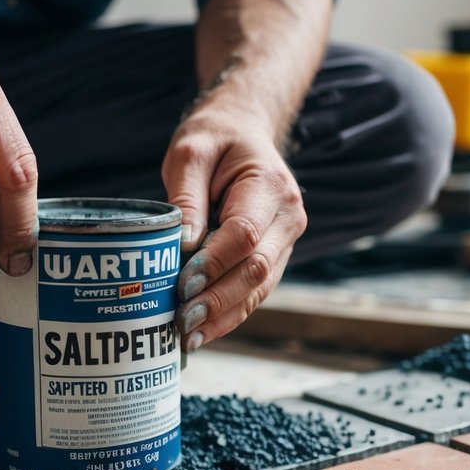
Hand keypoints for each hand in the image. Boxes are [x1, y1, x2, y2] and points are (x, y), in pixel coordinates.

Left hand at [162, 107, 305, 350]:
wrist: (243, 131)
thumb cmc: (215, 139)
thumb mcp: (191, 152)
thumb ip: (187, 197)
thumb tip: (183, 247)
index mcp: (270, 186)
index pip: (245, 234)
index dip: (215, 263)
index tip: (183, 283)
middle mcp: (288, 217)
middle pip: (257, 269)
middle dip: (218, 299)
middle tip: (182, 321)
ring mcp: (285, 241)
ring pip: (259, 288)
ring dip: (224, 316)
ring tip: (189, 337)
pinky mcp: (274, 257)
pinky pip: (254, 291)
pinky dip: (229, 314)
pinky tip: (203, 332)